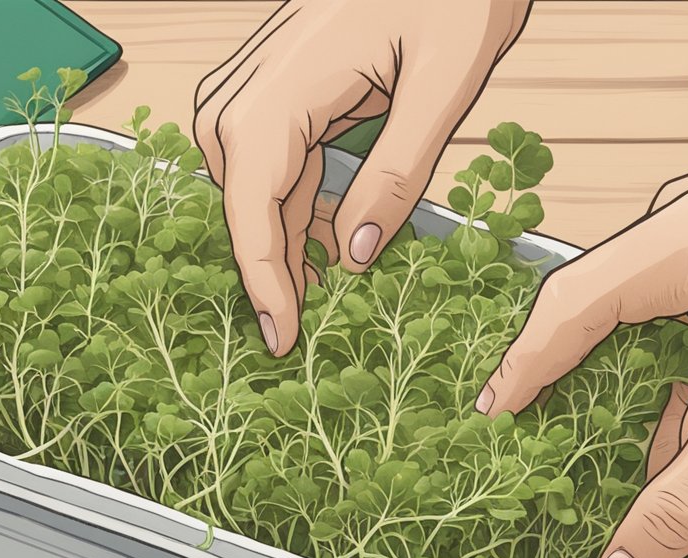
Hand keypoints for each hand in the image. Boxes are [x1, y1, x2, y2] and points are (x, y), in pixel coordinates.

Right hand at [194, 0, 532, 354]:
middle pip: (247, 208)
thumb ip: (396, 174)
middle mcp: (244, 92)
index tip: (282, 343)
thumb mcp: (443, 87)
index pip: (251, 213)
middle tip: (309, 337)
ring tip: (323, 295)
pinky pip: (269, 162)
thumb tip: (355, 258)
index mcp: (277, 95)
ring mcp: (250, 86)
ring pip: (254, 190)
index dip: (265, 284)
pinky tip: (330, 237)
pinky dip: (296, 205)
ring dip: (288, 241)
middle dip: (278, 271)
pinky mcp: (267, 85)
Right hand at [478, 140, 687, 557]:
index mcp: (674, 242)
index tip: (494, 419)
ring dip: (663, 383)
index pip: (569, 307)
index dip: (525, 367)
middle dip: (595, 384)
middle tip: (561, 440)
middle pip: (616, 310)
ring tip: (655, 454)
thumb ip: (681, 504)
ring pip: (674, 314)